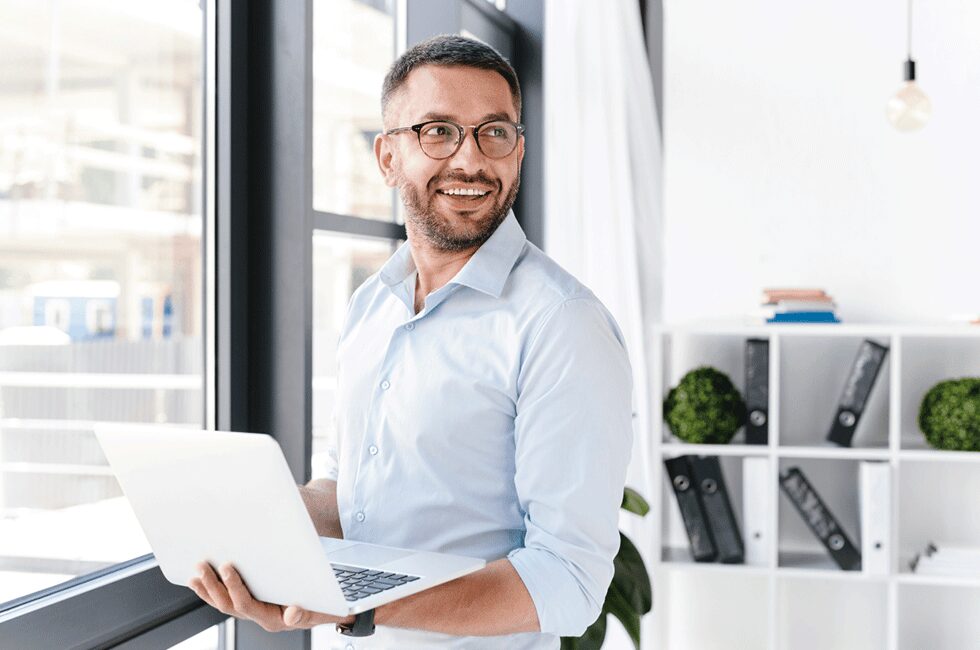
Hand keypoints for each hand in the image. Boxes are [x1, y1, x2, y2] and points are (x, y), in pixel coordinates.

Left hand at [188, 562, 353, 631]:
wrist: (322, 611)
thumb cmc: (321, 608)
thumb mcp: (320, 611)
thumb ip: (306, 614)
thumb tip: (292, 613)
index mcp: (272, 619)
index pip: (246, 605)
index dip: (234, 587)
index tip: (227, 567)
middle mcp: (258, 617)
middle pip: (228, 605)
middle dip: (213, 585)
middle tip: (203, 566)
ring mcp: (251, 612)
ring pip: (222, 604)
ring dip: (207, 588)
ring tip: (196, 572)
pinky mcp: (248, 604)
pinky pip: (224, 601)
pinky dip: (210, 591)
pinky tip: (200, 581)